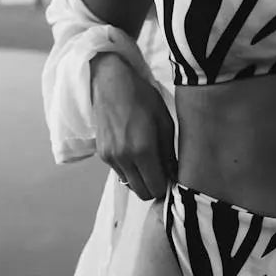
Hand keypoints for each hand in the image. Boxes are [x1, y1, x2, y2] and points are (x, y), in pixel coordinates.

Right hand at [90, 52, 176, 200]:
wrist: (111, 83)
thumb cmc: (142, 98)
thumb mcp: (165, 123)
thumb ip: (169, 154)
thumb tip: (174, 175)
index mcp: (143, 150)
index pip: (156, 189)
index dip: (166, 188)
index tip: (172, 179)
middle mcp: (124, 158)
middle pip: (142, 193)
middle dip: (154, 187)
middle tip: (162, 173)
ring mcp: (110, 157)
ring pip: (129, 184)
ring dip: (141, 179)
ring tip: (149, 161)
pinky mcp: (102, 154)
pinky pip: (120, 173)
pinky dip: (130, 170)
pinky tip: (135, 153)